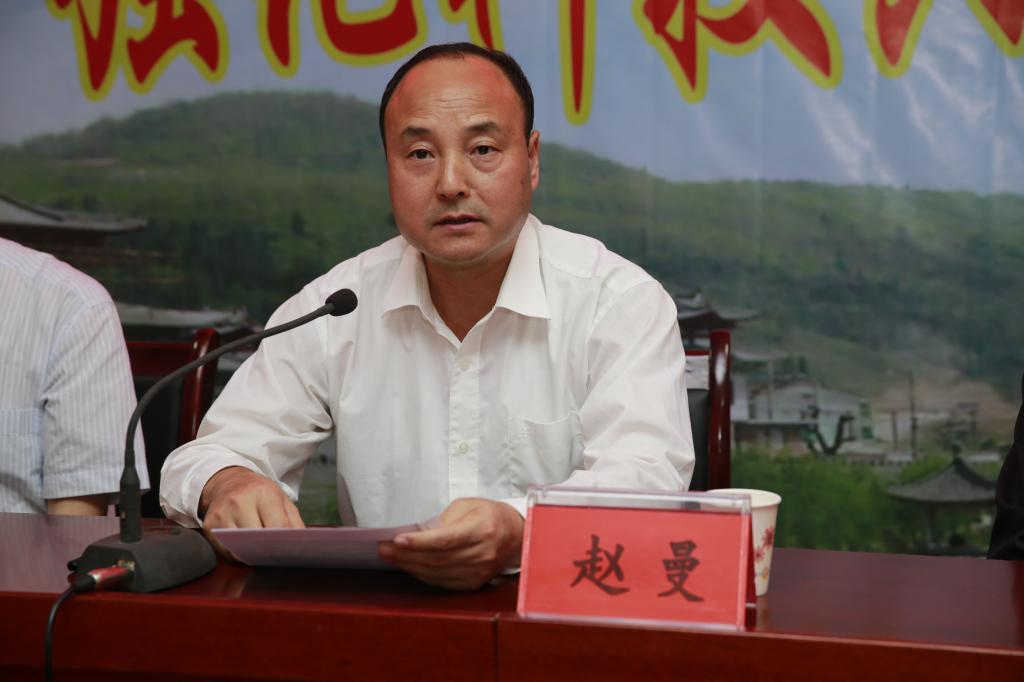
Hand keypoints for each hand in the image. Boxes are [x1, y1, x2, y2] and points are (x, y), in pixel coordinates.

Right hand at [199, 466, 303, 558]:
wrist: (229, 482)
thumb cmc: (260, 494)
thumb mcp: (282, 500)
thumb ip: (294, 523)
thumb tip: (302, 547)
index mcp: (263, 493)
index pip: (277, 526)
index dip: (285, 543)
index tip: (290, 553)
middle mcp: (239, 501)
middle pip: (257, 539)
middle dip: (268, 551)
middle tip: (276, 557)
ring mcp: (222, 514)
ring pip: (239, 548)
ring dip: (251, 556)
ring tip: (260, 555)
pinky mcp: (209, 526)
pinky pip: (225, 551)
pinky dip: (237, 555)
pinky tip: (244, 550)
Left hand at [378, 498, 523, 589]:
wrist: (515, 534)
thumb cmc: (489, 515)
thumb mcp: (467, 505)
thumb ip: (443, 520)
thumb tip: (417, 535)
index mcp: (482, 528)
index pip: (446, 539)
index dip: (419, 542)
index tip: (397, 540)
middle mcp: (483, 552)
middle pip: (437, 558)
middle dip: (407, 554)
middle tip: (384, 548)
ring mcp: (480, 571)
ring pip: (437, 573)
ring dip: (410, 566)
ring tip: (391, 557)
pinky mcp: (475, 583)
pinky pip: (443, 582)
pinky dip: (423, 575)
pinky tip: (410, 566)